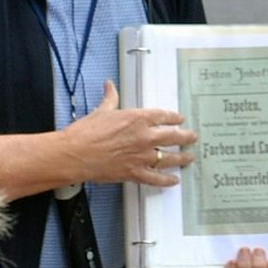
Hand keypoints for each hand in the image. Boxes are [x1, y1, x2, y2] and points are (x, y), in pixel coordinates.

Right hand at [63, 81, 196, 186]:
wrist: (75, 154)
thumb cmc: (85, 133)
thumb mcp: (101, 111)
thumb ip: (111, 98)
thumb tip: (110, 86)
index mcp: (137, 119)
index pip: (163, 116)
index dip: (174, 117)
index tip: (180, 119)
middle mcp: (144, 137)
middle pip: (173, 136)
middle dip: (186, 137)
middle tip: (192, 137)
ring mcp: (141, 156)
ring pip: (169, 158)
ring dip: (182, 158)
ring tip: (189, 158)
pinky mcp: (134, 173)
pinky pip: (156, 178)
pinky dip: (167, 180)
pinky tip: (174, 180)